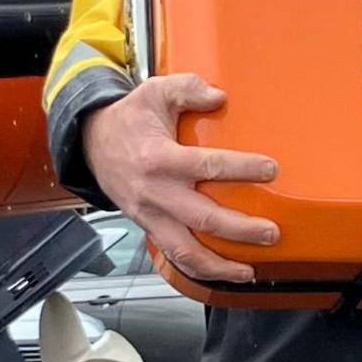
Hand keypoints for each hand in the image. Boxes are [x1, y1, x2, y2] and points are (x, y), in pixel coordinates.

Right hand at [78, 72, 280, 284]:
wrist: (90, 143)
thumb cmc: (128, 119)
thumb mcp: (154, 91)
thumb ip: (187, 88)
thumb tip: (219, 96)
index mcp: (159, 158)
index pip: (207, 167)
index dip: (242, 169)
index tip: (270, 169)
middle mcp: (155, 193)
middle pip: (202, 219)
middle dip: (240, 230)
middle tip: (270, 232)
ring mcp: (150, 215)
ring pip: (186, 251)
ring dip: (219, 266)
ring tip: (248, 270)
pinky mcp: (149, 227)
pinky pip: (174, 256)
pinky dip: (199, 270)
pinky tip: (223, 273)